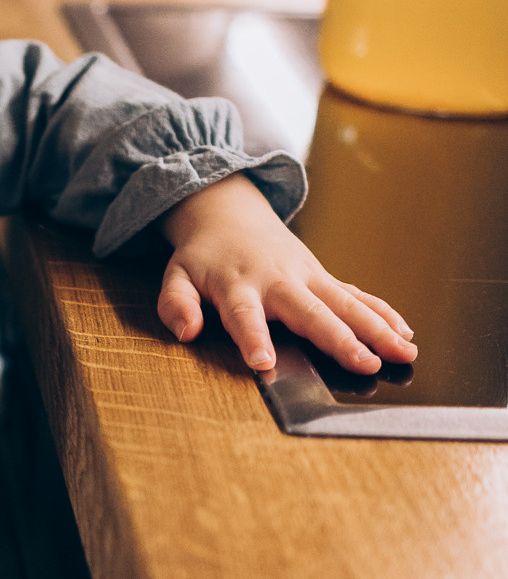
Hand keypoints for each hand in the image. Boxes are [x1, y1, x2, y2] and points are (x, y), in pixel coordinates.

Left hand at [158, 173, 416, 374]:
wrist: (228, 214)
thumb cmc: (202, 256)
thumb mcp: (176, 276)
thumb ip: (176, 304)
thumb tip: (185, 331)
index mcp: (238, 285)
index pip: (245, 315)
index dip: (254, 338)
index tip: (264, 362)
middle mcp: (278, 281)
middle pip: (311, 313)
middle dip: (340, 339)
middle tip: (366, 364)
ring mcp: (306, 277)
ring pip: (345, 304)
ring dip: (376, 328)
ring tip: (403, 352)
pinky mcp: (322, 277)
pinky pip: (356, 295)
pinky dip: (381, 312)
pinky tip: (404, 333)